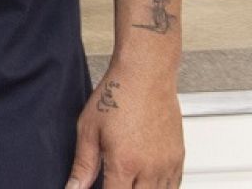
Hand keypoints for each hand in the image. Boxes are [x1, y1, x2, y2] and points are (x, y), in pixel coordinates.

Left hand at [65, 70, 183, 187]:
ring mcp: (167, 164)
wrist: (146, 74)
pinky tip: (148, 183)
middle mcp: (149, 168)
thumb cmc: (118, 94)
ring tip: (129, 181)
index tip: (100, 187)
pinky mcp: (178, 157)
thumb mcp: (89, 129)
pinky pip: (174, 186)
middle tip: (115, 181)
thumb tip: (73, 187)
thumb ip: (83, 164)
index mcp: (124, 164)